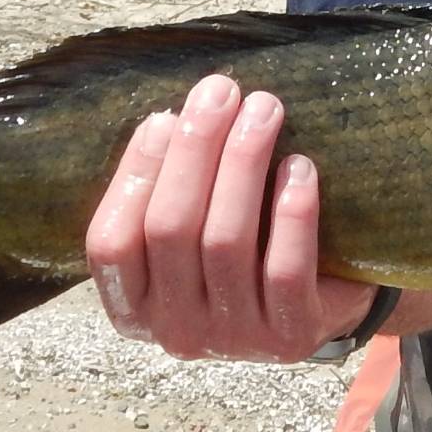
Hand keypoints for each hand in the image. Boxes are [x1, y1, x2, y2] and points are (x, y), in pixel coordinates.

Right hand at [84, 72, 373, 360]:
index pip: (110, 242)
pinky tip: (300, 168)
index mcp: (133, 307)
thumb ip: (172, 189)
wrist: (321, 304)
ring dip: (242, 164)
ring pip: (225, 241)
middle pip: (170, 229)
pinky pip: (284, 269)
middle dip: (195, 149)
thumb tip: (172, 121)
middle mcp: (174, 332)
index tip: (164, 117)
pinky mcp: (288, 338)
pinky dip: (291, 214)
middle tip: (221, 92)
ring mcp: (232, 339)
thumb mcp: (193, 230)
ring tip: (264, 110)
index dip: (135, 174)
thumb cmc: (246, 249)